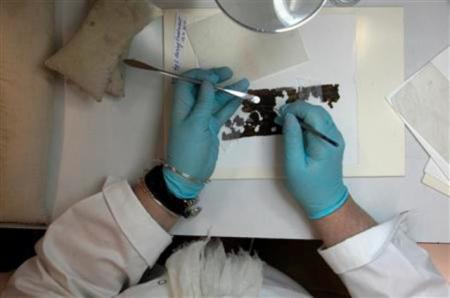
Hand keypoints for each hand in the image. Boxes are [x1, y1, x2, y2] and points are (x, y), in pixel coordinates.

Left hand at [164, 67, 248, 197]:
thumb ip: (203, 102)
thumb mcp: (196, 123)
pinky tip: (242, 96)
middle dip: (216, 79)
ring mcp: (203, 117)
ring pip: (216, 99)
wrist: (190, 173)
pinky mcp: (212, 126)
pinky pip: (222, 111)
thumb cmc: (188, 147)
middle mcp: (191, 108)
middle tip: (230, 72)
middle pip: (203, 88)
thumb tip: (208, 82)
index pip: (188, 82)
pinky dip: (231, 104)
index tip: (215, 76)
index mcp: (181, 105)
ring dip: (228, 91)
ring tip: (244, 82)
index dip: (200, 75)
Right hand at [277, 101, 348, 218]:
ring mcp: (335, 138)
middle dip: (297, 109)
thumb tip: (288, 117)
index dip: (295, 109)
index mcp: (325, 142)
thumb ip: (292, 139)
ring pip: (319, 115)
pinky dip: (307, 121)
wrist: (327, 201)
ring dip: (302, 114)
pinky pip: (320, 123)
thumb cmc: (308, 187)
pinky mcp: (332, 141)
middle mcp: (334, 136)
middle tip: (280, 118)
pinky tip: (295, 129)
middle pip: (317, 110)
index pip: (312, 112)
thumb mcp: (294, 165)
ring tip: (285, 122)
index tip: (280, 116)